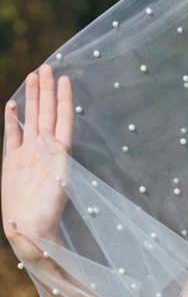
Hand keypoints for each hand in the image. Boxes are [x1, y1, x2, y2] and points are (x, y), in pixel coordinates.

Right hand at [2, 63, 72, 262]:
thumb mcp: (59, 188)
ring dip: (32, 99)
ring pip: (31, 119)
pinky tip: (13, 104)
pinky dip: (13, 120)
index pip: (63, 119)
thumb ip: (58, 168)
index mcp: (60, 154)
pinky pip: (13, 135)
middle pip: (46, 113)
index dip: (64, 99)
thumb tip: (59, 153)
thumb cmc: (48, 214)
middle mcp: (45, 150)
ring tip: (33, 76)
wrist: (30, 229)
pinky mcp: (13, 161)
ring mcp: (29, 153)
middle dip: (46, 91)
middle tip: (46, 67)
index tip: (65, 78)